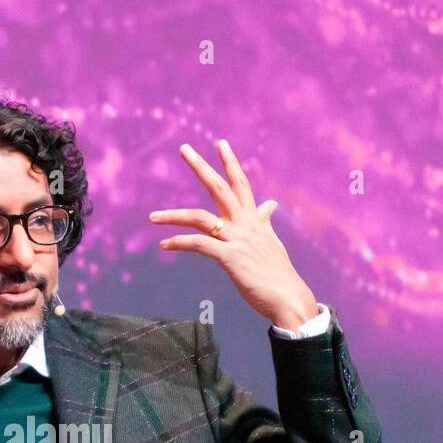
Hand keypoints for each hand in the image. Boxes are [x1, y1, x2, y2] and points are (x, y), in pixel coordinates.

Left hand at [150, 140, 318, 330]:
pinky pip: (199, 245)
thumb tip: (270, 204)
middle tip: (184, 148)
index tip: (221, 143)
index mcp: (254, 220)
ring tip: (153, 217)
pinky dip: (180, 242)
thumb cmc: (278, 274)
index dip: (230, 163)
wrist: (288, 299)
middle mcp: (246, 224)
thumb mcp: (271, 242)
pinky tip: (164, 245)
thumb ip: (266, 222)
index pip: (241, 184)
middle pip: (219, 188)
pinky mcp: (230, 258)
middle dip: (201, 167)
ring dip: (174, 215)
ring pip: (200, 217)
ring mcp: (238, 240)